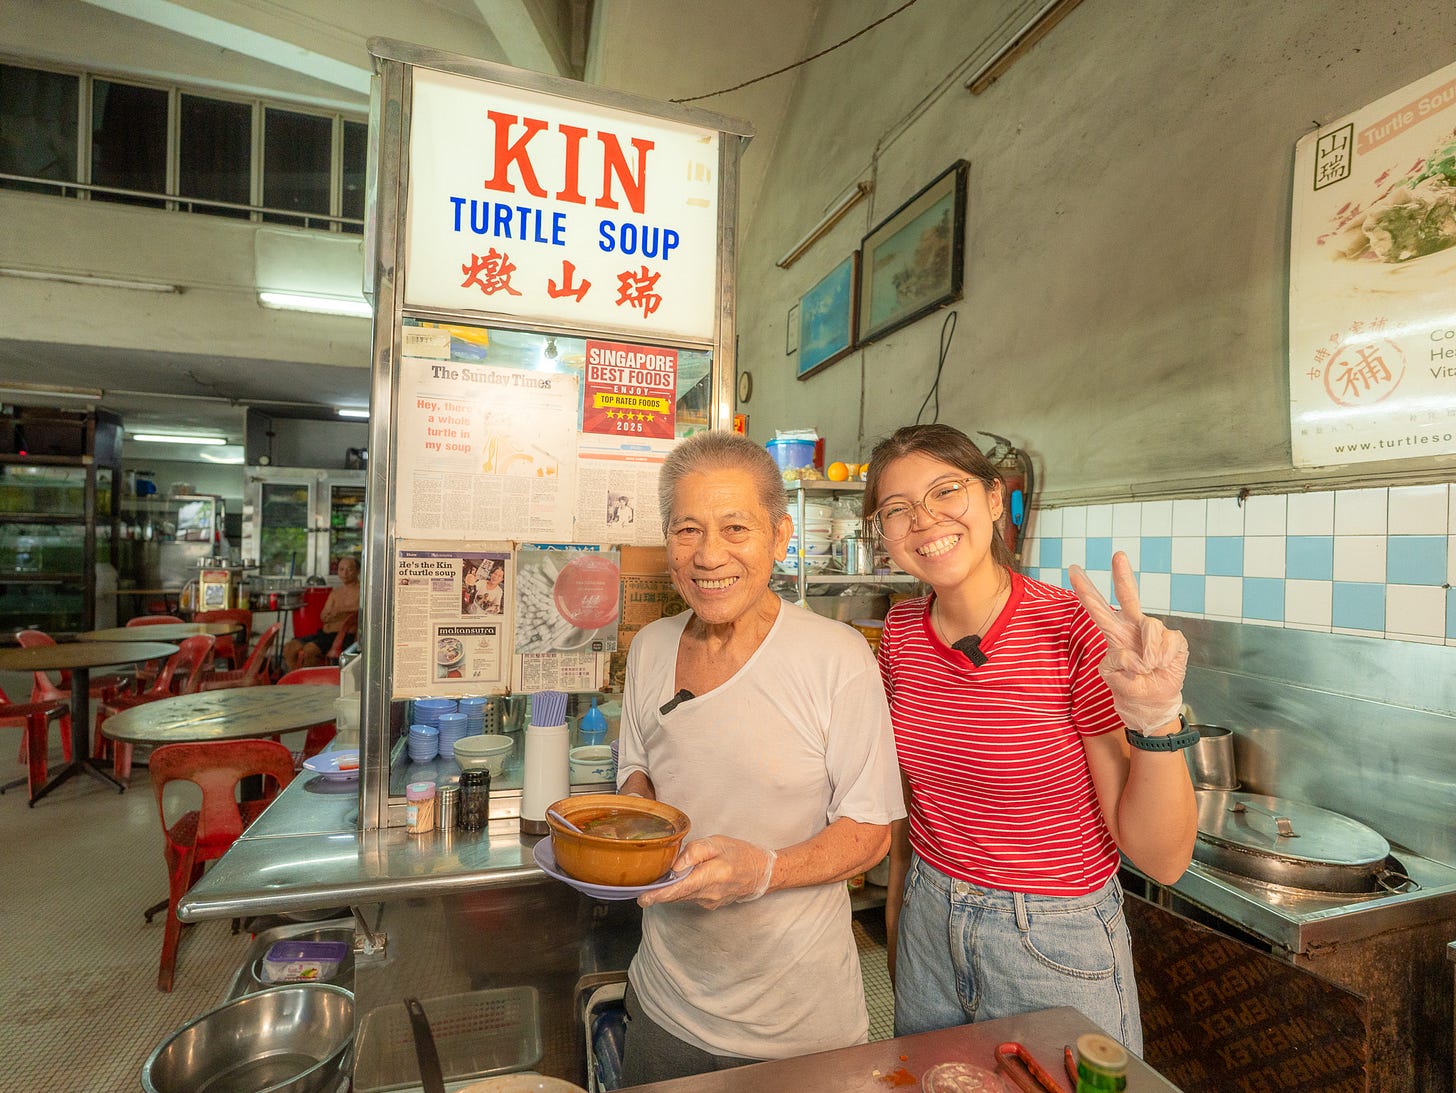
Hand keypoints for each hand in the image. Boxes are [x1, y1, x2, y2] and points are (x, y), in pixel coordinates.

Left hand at [637, 835, 774, 909]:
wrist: (761, 873)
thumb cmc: (740, 854)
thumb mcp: (718, 843)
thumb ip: (696, 851)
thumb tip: (676, 865)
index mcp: (712, 875)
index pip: (681, 888)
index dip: (660, 894)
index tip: (643, 898)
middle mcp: (708, 894)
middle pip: (676, 896)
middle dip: (658, 893)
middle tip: (640, 889)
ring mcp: (709, 902)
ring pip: (681, 897)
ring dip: (669, 891)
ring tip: (657, 881)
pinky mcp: (709, 904)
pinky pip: (689, 897)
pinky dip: (680, 890)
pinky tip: (678, 881)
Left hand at [1069, 552, 1187, 733]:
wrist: (1153, 702)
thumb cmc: (1130, 686)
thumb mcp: (1113, 677)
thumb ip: (1119, 663)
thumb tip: (1137, 653)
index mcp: (1114, 633)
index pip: (1098, 609)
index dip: (1086, 591)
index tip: (1073, 569)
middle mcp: (1133, 626)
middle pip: (1129, 597)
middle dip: (1123, 575)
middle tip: (1118, 555)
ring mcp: (1155, 631)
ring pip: (1150, 628)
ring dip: (1148, 655)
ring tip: (1149, 668)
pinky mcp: (1175, 639)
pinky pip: (1168, 642)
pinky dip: (1163, 658)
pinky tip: (1162, 665)